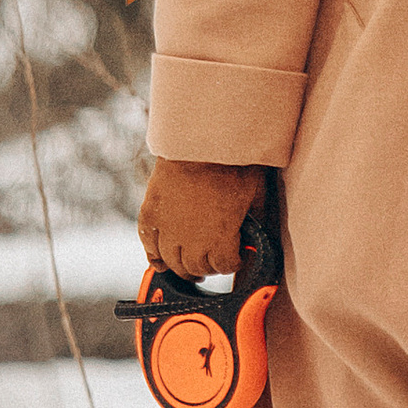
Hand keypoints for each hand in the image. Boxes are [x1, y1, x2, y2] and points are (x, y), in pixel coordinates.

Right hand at [139, 158, 267, 280]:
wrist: (202, 140)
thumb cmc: (235, 164)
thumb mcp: (257, 195)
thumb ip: (257, 222)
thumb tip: (260, 238)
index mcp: (221, 238)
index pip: (224, 267)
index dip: (232, 263)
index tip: (236, 257)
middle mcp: (191, 240)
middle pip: (196, 268)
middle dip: (208, 268)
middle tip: (214, 261)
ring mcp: (167, 227)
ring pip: (172, 262)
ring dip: (183, 267)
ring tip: (191, 265)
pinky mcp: (150, 213)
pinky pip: (147, 243)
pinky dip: (153, 256)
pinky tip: (160, 263)